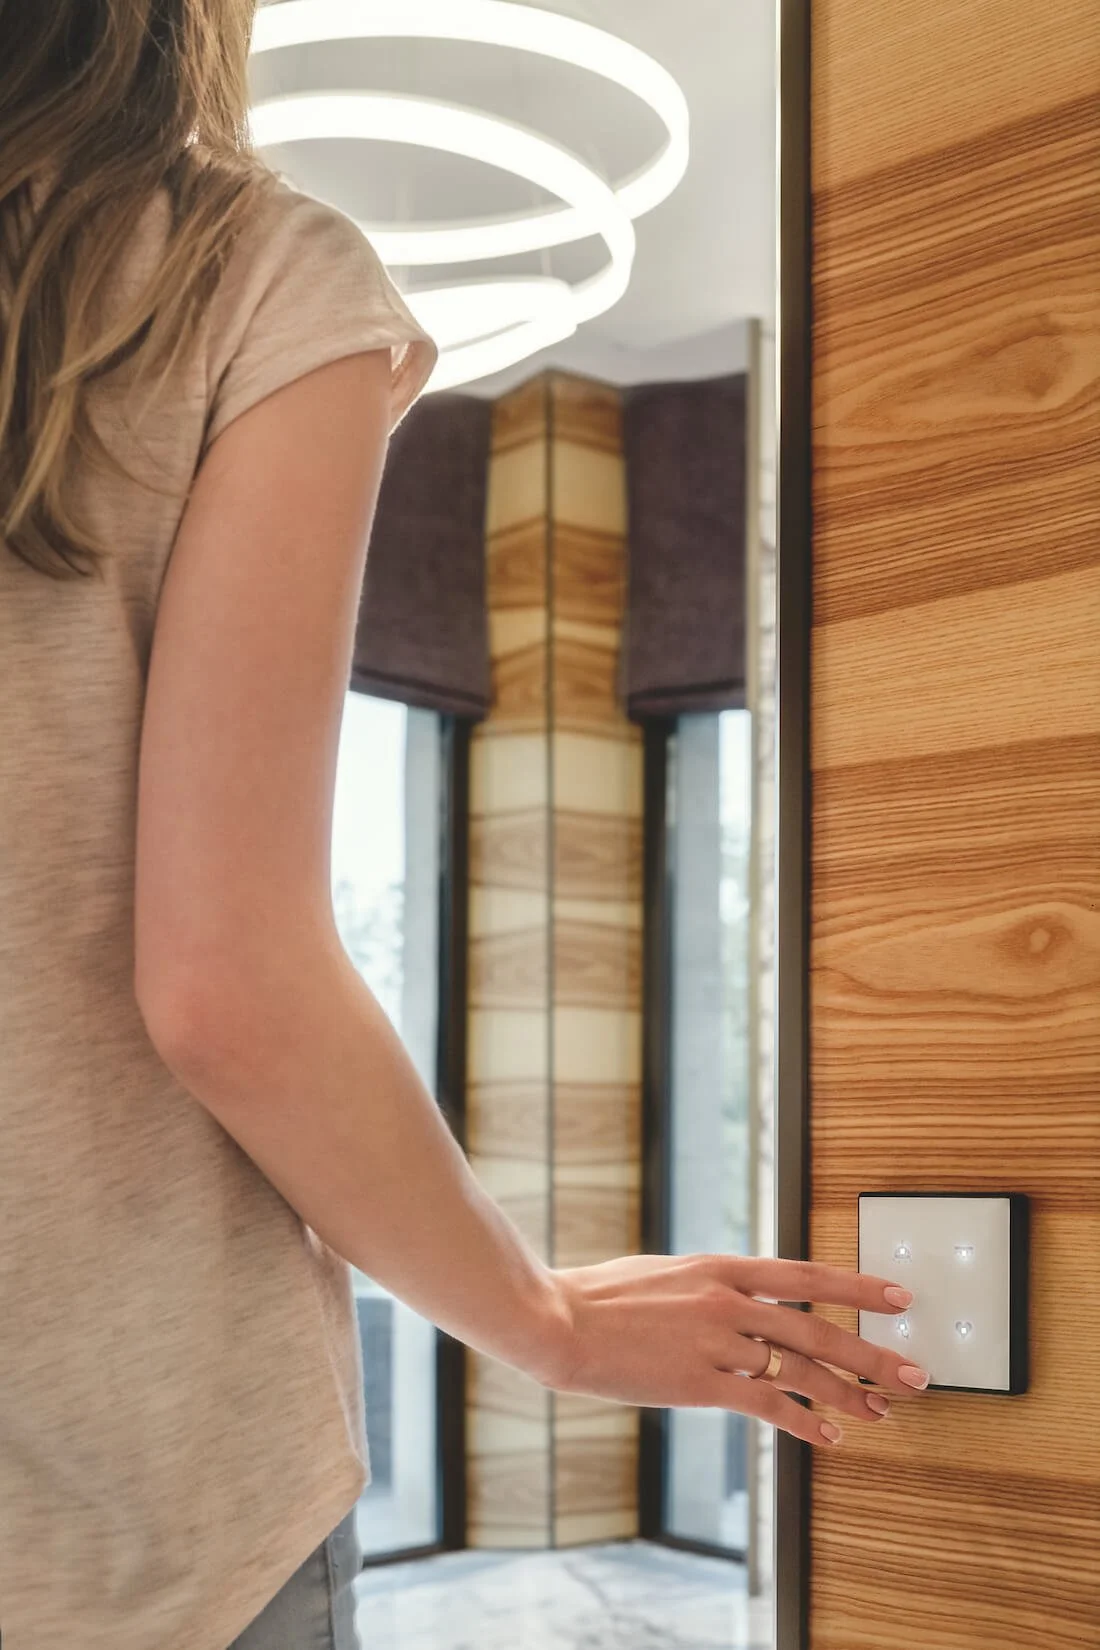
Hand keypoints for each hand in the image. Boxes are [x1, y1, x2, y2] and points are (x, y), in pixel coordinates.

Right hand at [544, 1252, 927, 1446]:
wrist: (561, 1322)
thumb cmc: (606, 1297)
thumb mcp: (668, 1273)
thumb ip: (712, 1286)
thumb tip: (744, 1298)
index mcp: (721, 1267)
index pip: (807, 1274)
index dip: (858, 1287)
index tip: (900, 1297)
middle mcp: (729, 1300)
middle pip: (818, 1328)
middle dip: (872, 1353)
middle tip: (914, 1372)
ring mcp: (718, 1342)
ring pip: (801, 1371)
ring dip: (849, 1394)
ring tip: (885, 1411)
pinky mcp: (702, 1383)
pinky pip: (767, 1405)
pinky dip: (805, 1423)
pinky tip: (831, 1437)